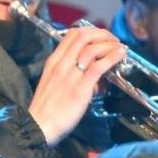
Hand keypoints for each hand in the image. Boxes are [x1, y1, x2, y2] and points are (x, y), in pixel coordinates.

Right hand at [27, 23, 126, 144]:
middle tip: (113, 40)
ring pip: (92, 48)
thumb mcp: (52, 84)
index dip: (90, 31)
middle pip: (83, 36)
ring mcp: (70, 75)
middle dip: (102, 34)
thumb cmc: (45, 110)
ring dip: (109, 44)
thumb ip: (67, 74)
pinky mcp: (80, 88)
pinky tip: (120, 55)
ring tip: (119, 47)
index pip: (72, 35)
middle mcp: (61, 65)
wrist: (38, 127)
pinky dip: (112, 56)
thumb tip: (90, 72)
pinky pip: (99, 66)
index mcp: (53, 62)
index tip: (101, 37)